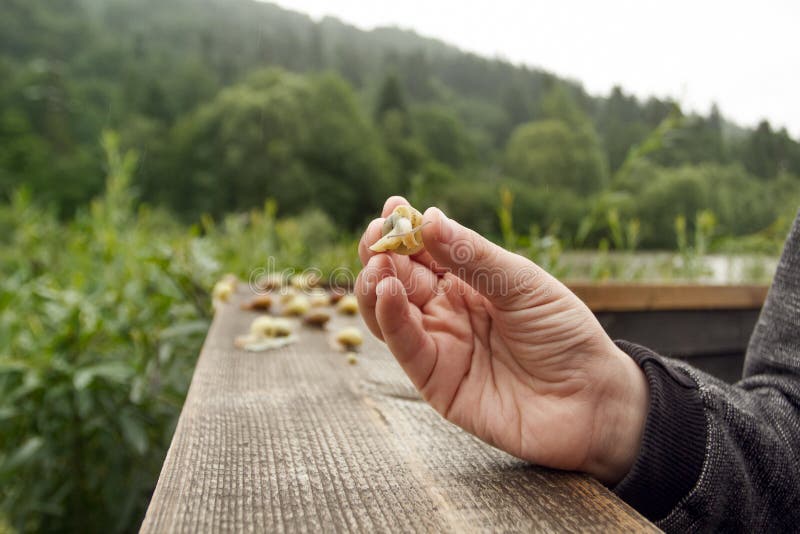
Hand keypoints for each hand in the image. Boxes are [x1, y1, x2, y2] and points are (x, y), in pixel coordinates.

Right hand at [356, 197, 648, 483]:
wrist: (592, 400)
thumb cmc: (564, 334)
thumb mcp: (523, 284)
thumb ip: (473, 257)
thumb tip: (427, 218)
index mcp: (468, 281)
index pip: (423, 251)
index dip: (404, 229)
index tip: (393, 207)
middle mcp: (446, 310)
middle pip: (397, 277)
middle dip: (381, 252)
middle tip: (377, 235)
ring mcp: (439, 344)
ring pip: (388, 311)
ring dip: (375, 285)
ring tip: (378, 264)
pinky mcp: (434, 381)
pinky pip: (404, 346)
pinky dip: (389, 318)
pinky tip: (388, 292)